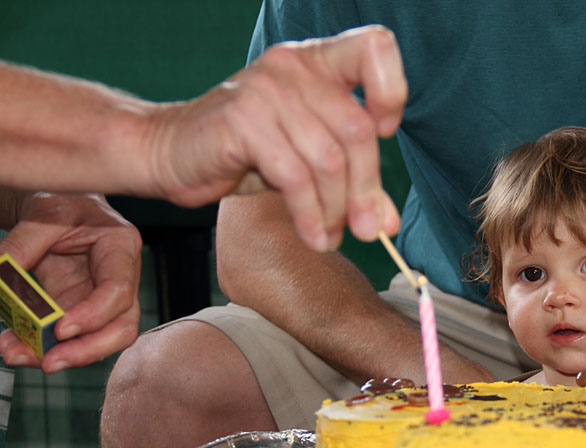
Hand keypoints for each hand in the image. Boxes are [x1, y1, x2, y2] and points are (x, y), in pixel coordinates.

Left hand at [0, 192, 140, 372]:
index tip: (61, 330)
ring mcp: (100, 299)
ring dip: (59, 355)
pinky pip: (67, 338)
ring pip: (97, 340)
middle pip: (121, 327)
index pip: (118, 291)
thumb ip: (20, 247)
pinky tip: (13, 346)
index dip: (94, 315)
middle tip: (49, 362)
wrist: (61, 203)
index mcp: (120, 250)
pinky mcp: (79, 309)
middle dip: (87, 351)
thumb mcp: (42, 214)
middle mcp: (120, 280)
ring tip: (15, 354)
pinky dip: (40, 346)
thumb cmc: (63, 201)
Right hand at [146, 24, 405, 249]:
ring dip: (336, 210)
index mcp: (317, 62)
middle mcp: (294, 68)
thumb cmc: (246, 153)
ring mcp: (266, 90)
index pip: (373, 47)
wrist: (171, 153)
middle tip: (365, 229)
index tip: (383, 132)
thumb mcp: (309, 161)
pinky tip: (313, 235)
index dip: (390, 91)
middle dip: (366, 191)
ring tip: (331, 236)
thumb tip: (387, 224)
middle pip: (357, 130)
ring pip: (329, 160)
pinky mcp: (243, 121)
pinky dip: (310, 215)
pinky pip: (295, 177)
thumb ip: (353, 183)